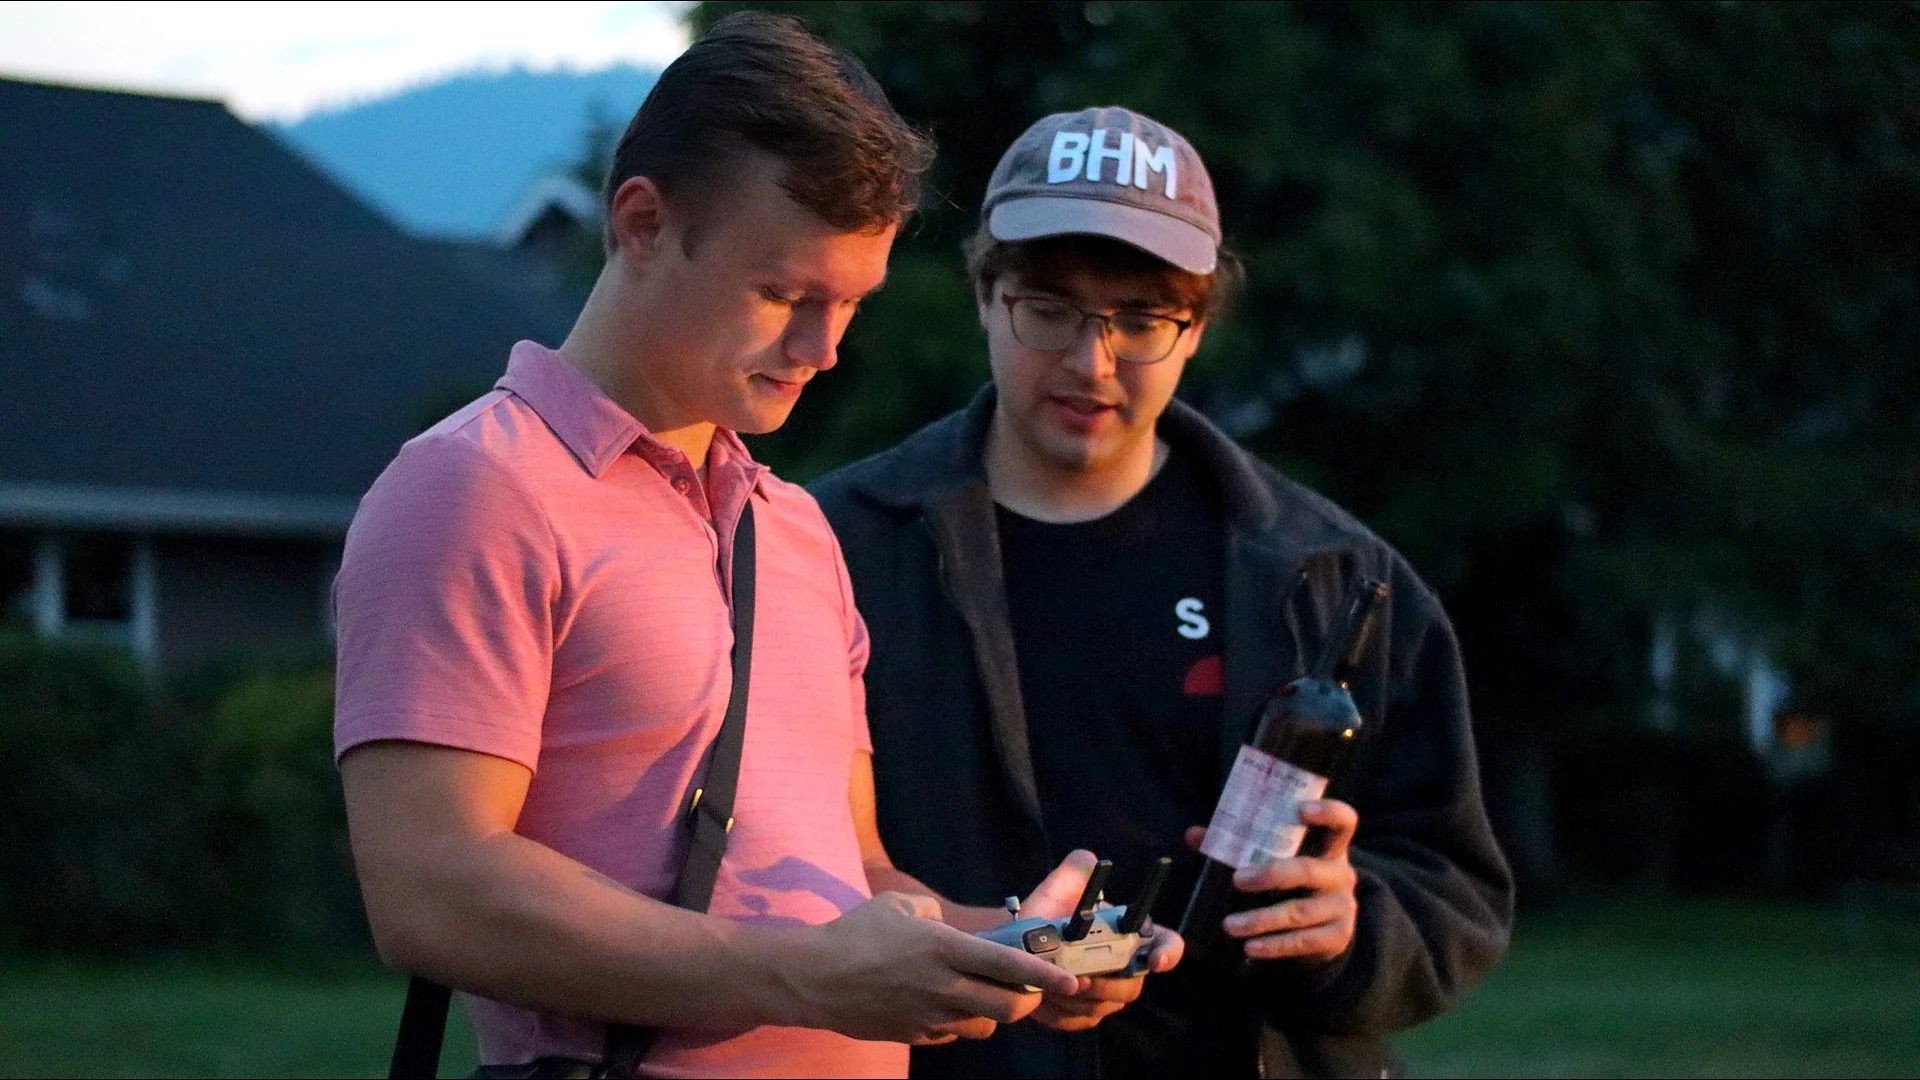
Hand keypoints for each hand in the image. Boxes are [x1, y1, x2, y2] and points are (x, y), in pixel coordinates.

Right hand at [796, 890, 1079, 1044]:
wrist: (813, 978)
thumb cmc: (854, 933)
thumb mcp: (898, 906)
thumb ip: (932, 913)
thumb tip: (947, 924)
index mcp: (944, 948)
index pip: (1009, 965)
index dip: (1045, 975)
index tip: (1069, 981)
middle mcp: (942, 985)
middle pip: (1008, 1009)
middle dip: (1025, 1001)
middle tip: (1025, 989)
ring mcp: (928, 1015)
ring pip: (983, 1027)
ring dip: (990, 1015)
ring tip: (978, 995)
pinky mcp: (913, 1035)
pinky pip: (950, 1035)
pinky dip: (956, 1024)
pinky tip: (941, 1005)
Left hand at [1013, 850, 1185, 1031]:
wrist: (1014, 943)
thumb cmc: (1044, 911)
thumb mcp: (1058, 886)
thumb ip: (1077, 869)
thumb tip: (1091, 860)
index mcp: (1129, 933)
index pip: (1167, 944)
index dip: (1168, 953)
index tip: (1155, 960)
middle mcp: (1125, 967)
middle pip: (1132, 987)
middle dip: (1107, 986)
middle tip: (1080, 978)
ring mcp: (1106, 994)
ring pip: (1104, 1007)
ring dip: (1076, 998)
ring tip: (1049, 985)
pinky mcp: (1083, 1014)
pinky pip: (1080, 1020)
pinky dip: (1060, 1012)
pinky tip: (1041, 998)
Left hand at [1183, 798, 1359, 960]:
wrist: (1321, 933)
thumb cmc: (1292, 885)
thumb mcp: (1275, 862)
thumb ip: (1238, 846)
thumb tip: (1194, 834)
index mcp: (1329, 847)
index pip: (1343, 821)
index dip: (1328, 812)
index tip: (1301, 809)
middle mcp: (1341, 874)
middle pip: (1309, 869)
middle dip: (1271, 874)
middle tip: (1237, 880)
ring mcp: (1343, 907)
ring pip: (1300, 912)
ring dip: (1262, 919)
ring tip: (1230, 926)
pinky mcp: (1339, 937)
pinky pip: (1304, 942)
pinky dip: (1275, 946)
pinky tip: (1250, 947)